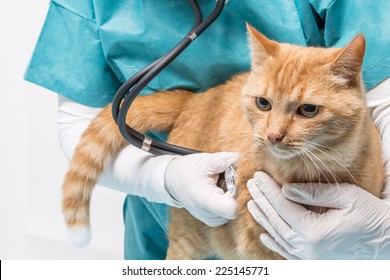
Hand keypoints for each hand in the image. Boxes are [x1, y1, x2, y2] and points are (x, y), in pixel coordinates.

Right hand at [165, 152, 238, 226]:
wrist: (172, 181)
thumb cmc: (187, 170)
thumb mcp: (205, 161)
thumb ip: (224, 160)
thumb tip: (242, 158)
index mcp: (205, 201)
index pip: (232, 208)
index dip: (237, 191)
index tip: (231, 177)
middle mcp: (209, 215)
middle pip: (236, 205)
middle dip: (235, 189)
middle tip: (223, 176)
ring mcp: (213, 220)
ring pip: (235, 207)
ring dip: (231, 193)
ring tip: (218, 182)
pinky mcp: (215, 220)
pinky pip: (230, 210)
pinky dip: (227, 198)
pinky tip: (218, 189)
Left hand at [247, 171, 389, 258]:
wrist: (389, 244)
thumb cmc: (372, 218)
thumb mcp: (347, 198)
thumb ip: (314, 193)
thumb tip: (287, 190)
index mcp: (314, 232)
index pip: (282, 206)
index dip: (268, 190)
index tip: (258, 176)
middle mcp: (307, 248)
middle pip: (276, 220)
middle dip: (261, 200)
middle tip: (251, 184)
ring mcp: (309, 258)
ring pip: (278, 236)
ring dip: (263, 218)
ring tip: (252, 203)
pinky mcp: (314, 262)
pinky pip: (287, 252)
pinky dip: (274, 241)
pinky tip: (265, 234)